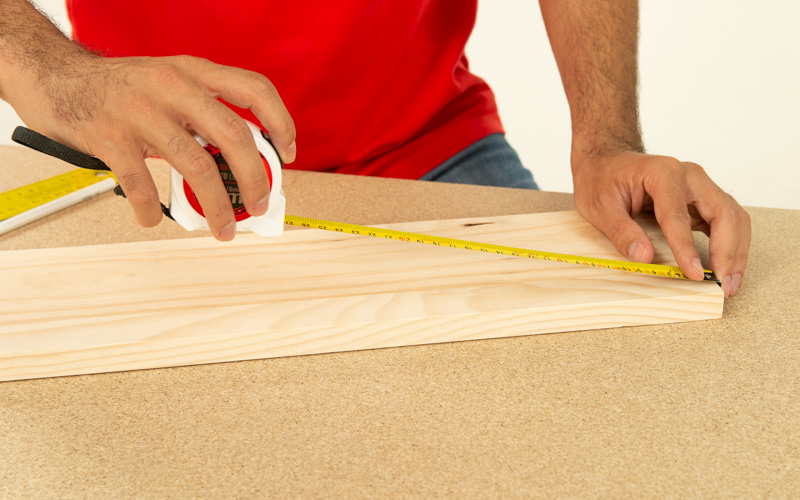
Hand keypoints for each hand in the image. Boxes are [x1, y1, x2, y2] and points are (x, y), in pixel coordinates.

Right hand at [12, 54, 295, 240]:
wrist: (58, 78)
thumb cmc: (122, 88)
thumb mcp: (171, 83)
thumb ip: (204, 113)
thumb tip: (243, 163)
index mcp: (194, 71)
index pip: (254, 89)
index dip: (281, 122)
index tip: (289, 154)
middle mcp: (172, 86)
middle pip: (233, 136)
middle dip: (255, 179)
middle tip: (260, 205)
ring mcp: (140, 110)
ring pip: (196, 166)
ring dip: (216, 206)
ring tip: (224, 229)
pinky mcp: (110, 136)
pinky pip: (142, 183)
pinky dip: (153, 209)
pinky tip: (154, 218)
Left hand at [572, 150, 750, 297]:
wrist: (606, 161)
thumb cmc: (602, 180)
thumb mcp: (601, 207)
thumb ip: (622, 232)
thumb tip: (644, 258)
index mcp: (663, 173)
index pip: (679, 216)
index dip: (687, 248)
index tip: (694, 274)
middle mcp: (689, 176)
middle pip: (724, 213)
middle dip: (727, 252)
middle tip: (723, 285)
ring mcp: (699, 186)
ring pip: (733, 217)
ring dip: (735, 251)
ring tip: (729, 282)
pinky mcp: (701, 198)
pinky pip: (725, 221)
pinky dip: (730, 245)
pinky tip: (725, 267)